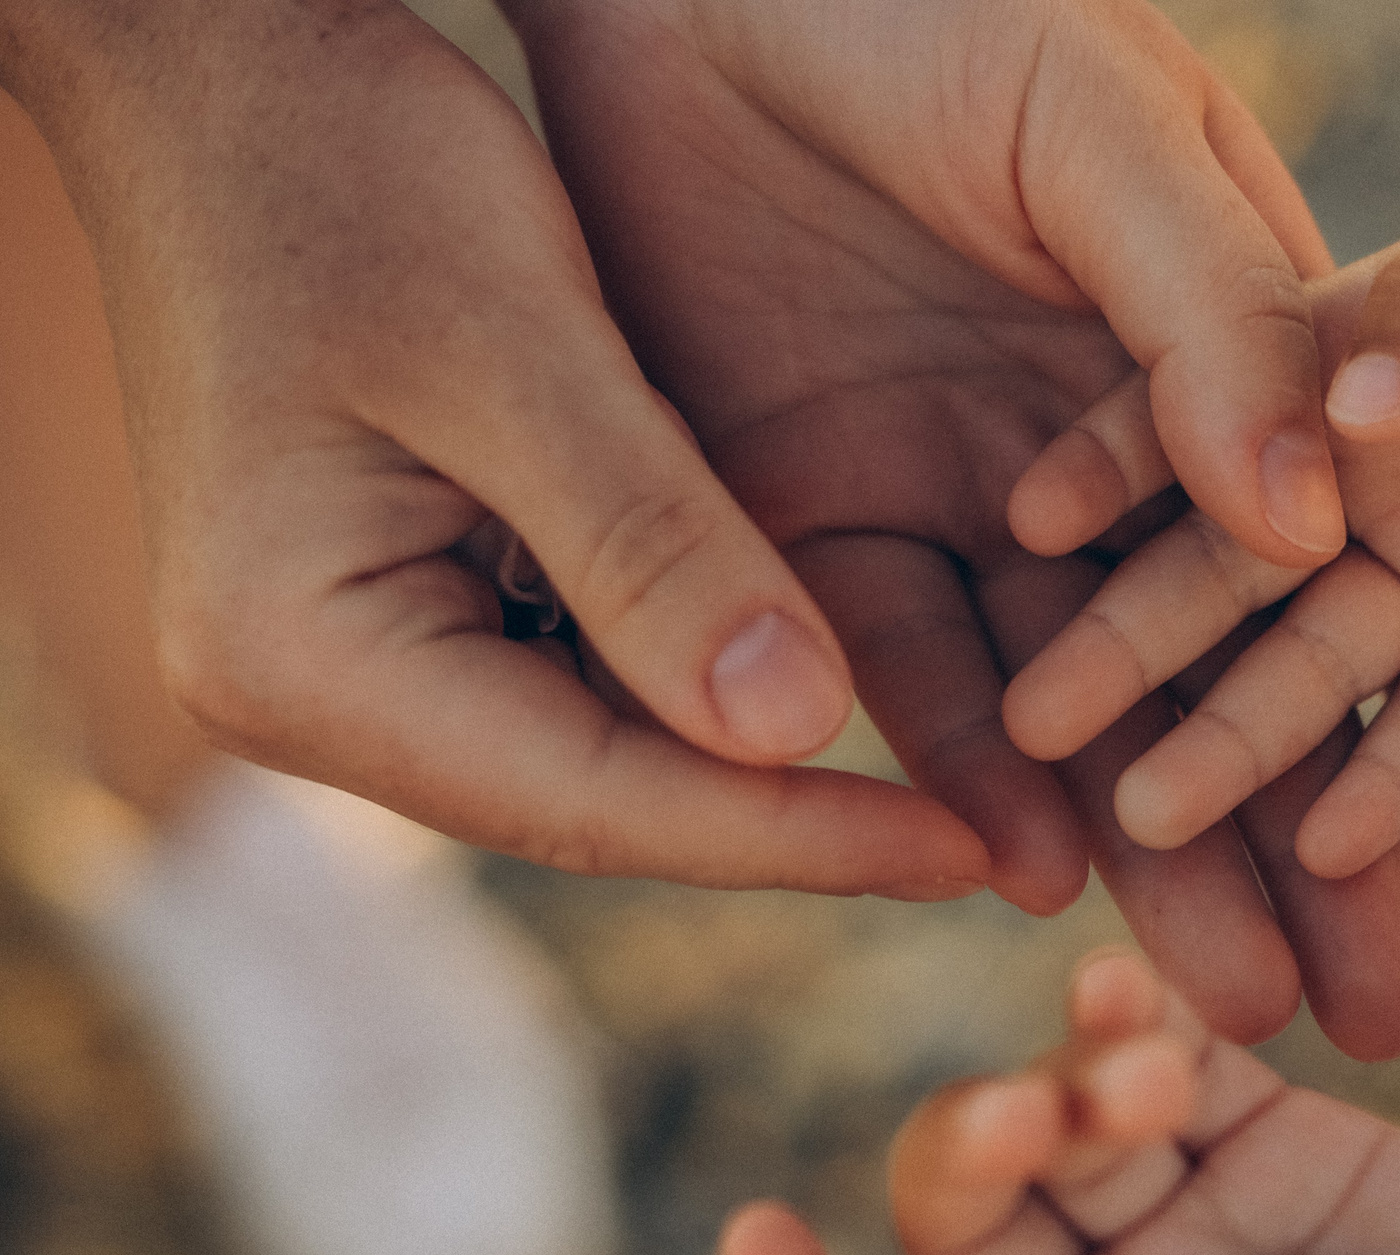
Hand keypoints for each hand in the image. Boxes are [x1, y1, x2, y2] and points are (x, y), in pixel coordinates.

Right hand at [1, 0, 984, 894]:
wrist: (222, 71)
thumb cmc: (337, 160)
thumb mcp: (508, 342)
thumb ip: (647, 539)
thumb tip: (797, 727)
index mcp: (303, 656)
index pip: (592, 799)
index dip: (792, 836)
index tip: (963, 853)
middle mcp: (316, 693)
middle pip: (604, 799)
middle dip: (800, 824)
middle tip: (999, 846)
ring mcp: (361, 659)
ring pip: (611, 752)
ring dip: (773, 770)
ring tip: (965, 800)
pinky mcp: (417, 605)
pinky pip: (590, 675)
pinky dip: (717, 679)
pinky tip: (848, 684)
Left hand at [508, 0, 1399, 1055]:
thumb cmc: (922, 3)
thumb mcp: (1096, 130)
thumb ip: (1214, 311)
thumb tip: (1312, 521)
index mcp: (1214, 345)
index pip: (1344, 560)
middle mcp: (1107, 449)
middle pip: (1229, 675)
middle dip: (1305, 841)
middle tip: (1377, 1006)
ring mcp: (965, 498)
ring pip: (1087, 711)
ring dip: (1162, 853)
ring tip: (1243, 1000)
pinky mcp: (817, 526)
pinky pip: (910, 675)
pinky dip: (977, 774)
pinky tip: (1049, 876)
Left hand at [720, 950, 1399, 1254]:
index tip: (749, 1236)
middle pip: (966, 1217)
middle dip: (974, 1154)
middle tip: (1029, 1118)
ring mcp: (1173, 1213)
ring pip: (1063, 1116)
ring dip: (1078, 1079)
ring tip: (1149, 1083)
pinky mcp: (1262, 1131)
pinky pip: (1172, 1051)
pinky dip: (1137, 1014)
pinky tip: (1123, 984)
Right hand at [1002, 188, 1399, 879]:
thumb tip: (1350, 413)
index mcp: (1320, 361)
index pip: (1186, 415)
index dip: (1107, 466)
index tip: (1020, 526)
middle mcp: (1345, 484)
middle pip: (1222, 576)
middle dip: (1130, 651)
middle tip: (1035, 730)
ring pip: (1312, 672)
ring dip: (1236, 749)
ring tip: (1152, 827)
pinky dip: (1391, 786)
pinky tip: (1332, 853)